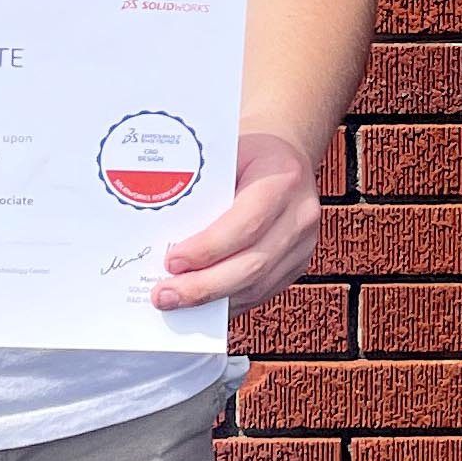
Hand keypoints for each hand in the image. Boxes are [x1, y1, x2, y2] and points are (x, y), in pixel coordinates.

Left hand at [159, 132, 323, 312]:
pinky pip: (261, 292)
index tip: (172, 262)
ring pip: (257, 286)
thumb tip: (157, 232)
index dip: (208, 249)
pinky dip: (227, 302)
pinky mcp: (298, 264)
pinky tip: (200, 304)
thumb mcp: (226, 157)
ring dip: (212, 300)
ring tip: (175, 302)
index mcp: (282, 179)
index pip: (245, 224)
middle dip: (204, 286)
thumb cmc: (248, 156)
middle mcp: (300, 214)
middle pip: (252, 264)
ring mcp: (303, 244)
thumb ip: (201, 189)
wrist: (287, 160)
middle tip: (164, 295)